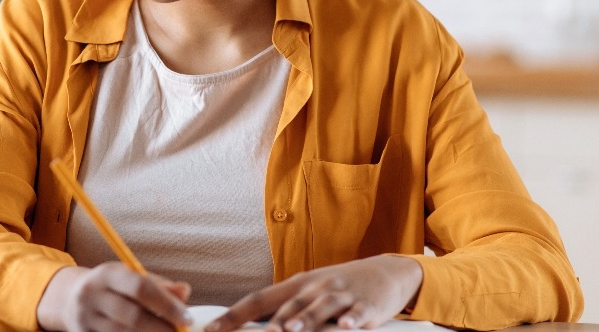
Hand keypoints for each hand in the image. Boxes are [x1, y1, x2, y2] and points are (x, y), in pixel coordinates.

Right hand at [37, 262, 192, 331]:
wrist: (70, 299)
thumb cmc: (112, 288)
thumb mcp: (130, 278)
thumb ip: (159, 285)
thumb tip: (185, 292)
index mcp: (107, 274)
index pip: (139, 287)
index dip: (166, 304)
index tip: (187, 318)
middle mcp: (92, 294)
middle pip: (132, 316)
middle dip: (161, 328)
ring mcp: (84, 319)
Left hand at [206, 255, 421, 331]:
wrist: (386, 272)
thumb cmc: (339, 288)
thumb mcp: (310, 294)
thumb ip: (284, 311)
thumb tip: (252, 329)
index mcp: (296, 286)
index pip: (259, 299)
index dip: (235, 314)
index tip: (212, 329)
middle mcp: (315, 287)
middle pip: (290, 304)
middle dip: (272, 321)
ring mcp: (341, 294)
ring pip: (321, 306)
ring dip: (305, 319)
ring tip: (290, 330)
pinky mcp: (367, 304)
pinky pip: (358, 312)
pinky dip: (351, 319)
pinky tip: (346, 326)